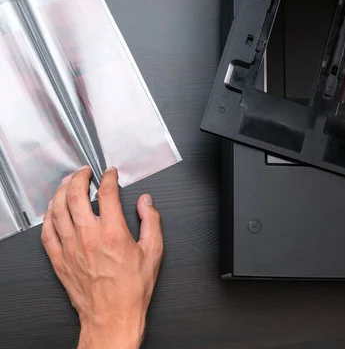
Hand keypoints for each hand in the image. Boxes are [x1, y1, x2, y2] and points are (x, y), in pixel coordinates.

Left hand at [41, 167, 163, 348]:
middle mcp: (88, 237)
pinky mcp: (60, 259)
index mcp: (113, 233)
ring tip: (68, 183)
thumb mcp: (154, 252)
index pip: (107, 194)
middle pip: (76, 196)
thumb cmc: (132, 289)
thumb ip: (152, 222)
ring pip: (58, 210)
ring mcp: (70, 248)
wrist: (112, 315)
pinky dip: (49, 215)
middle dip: (80, 178)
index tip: (110, 174)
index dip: (108, 178)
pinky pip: (47, 231)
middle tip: (85, 172)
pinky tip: (54, 209)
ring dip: (62, 191)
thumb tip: (146, 203)